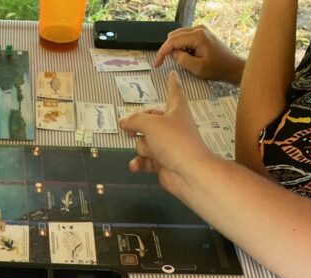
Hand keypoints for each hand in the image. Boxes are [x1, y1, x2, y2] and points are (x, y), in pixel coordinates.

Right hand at [118, 72, 215, 198]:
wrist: (188, 172)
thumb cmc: (174, 141)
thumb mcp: (151, 125)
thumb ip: (134, 121)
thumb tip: (122, 121)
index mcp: (176, 109)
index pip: (173, 90)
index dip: (171, 82)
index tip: (172, 73)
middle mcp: (172, 125)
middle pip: (150, 120)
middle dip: (138, 126)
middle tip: (128, 129)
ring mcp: (167, 145)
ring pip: (144, 141)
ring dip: (142, 147)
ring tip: (149, 152)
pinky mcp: (162, 162)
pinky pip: (145, 160)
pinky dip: (140, 163)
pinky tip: (136, 166)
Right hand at [154, 25, 244, 83]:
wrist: (232, 66)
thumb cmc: (217, 68)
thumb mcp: (197, 68)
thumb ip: (182, 60)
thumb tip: (173, 54)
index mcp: (197, 36)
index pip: (173, 41)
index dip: (162, 52)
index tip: (156, 64)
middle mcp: (198, 29)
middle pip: (174, 36)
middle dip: (168, 50)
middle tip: (166, 64)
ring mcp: (200, 30)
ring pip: (178, 36)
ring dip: (175, 49)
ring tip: (182, 61)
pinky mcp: (202, 34)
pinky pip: (185, 38)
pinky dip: (182, 47)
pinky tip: (187, 57)